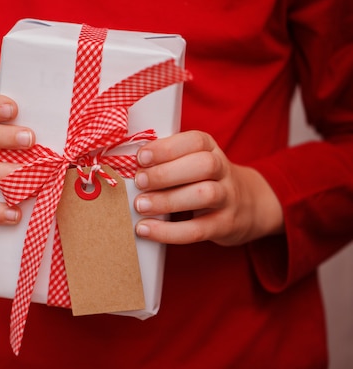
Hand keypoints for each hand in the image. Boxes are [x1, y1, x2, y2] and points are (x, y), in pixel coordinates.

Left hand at [133, 130, 283, 245]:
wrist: (248, 205)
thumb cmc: (202, 179)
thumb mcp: (190, 161)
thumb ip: (166, 160)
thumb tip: (126, 165)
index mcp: (210, 148)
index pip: (195, 141)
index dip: (167, 148)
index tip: (141, 158)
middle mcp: (223, 170)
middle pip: (203, 165)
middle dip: (166, 173)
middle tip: (139, 182)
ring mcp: (228, 198)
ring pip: (205, 195)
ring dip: (167, 200)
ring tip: (140, 205)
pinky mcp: (225, 225)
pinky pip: (198, 230)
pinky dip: (169, 232)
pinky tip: (146, 229)